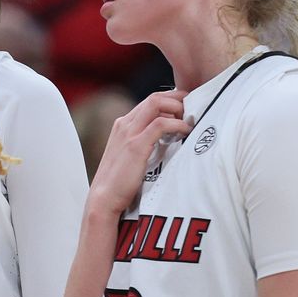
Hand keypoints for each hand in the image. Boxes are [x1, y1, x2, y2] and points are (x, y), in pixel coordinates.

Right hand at [86, 90, 189, 216]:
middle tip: (193, 111)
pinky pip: (161, 124)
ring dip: (178, 108)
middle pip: (155, 97)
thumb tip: (168, 138)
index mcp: (122, 125)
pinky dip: (178, 124)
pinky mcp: (136, 145)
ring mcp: (128, 133)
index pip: (150, 102)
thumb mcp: (130, 156)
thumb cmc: (119, 182)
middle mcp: (124, 124)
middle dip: (178, 100)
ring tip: (190, 121)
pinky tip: (185, 132)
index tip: (186, 110)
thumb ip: (144, 143)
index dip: (171, 102)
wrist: (103, 199)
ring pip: (156, 103)